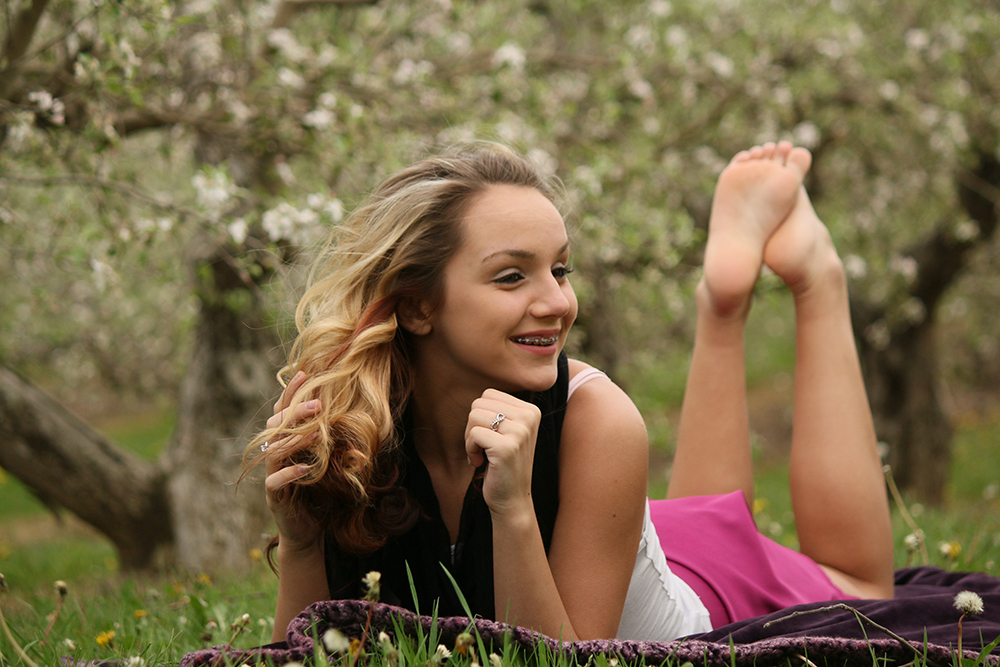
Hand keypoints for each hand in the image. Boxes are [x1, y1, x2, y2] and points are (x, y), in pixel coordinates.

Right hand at [263, 371, 322, 552]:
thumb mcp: (325, 459)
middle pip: (276, 427)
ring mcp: (271, 476)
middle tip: (318, 404)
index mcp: (284, 442)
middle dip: (295, 413)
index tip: (303, 373)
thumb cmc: (318, 491)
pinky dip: (291, 473)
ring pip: (275, 451)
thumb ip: (326, 436)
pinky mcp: (274, 498)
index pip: (282, 412)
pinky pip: (275, 482)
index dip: (290, 393)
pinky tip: (307, 467)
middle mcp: (274, 456)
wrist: (308, 530)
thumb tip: (346, 406)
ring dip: (296, 439)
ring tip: (317, 431)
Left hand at [465, 389, 540, 515]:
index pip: (488, 394)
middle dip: (472, 426)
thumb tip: (478, 396)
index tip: (489, 437)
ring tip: (482, 455)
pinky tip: (481, 462)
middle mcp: (530, 416)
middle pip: (479, 403)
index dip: (480, 416)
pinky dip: (470, 450)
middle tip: (483, 447)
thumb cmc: (503, 464)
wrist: (512, 499)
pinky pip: (473, 434)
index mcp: (531, 410)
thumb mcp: (507, 431)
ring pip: (474, 416)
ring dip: (470, 439)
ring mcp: (520, 431)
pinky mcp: (507, 447)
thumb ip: (498, 410)